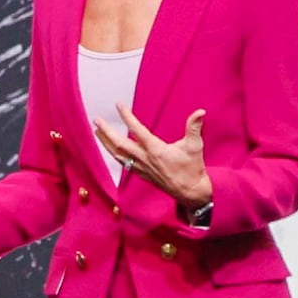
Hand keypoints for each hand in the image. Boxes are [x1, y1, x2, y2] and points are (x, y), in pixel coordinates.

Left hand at [92, 104, 211, 211]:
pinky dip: (115, 155)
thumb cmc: (192, 169)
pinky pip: (124, 163)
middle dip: (106, 132)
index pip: (137, 130)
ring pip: (118, 154)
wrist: (190, 192)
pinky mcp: (142, 174)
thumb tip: (200, 112)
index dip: (127, 117)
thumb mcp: (195, 146)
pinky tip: (111, 150)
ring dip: (106, 143)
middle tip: (96, 121)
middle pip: (119, 144)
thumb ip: (194, 127)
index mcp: (156, 150)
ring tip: (97, 132)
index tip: (119, 106)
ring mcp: (142, 168)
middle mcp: (145, 158)